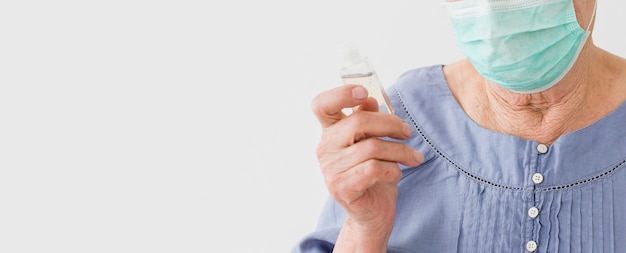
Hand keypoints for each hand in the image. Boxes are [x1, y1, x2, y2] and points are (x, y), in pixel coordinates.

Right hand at [311, 85, 423, 251]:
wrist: (371, 213)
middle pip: (358, 123)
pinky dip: (393, 169)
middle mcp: (325, 148)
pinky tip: (397, 173)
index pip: (321, 105)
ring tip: (414, 157)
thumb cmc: (373, 174)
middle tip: (408, 132)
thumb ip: (366, 120)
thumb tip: (369, 98)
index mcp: (330, 132)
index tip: (364, 94)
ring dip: (400, 151)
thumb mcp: (370, 143)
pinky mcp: (342, 187)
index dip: (341, 94)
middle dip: (391, 125)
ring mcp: (330, 169)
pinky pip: (374, 168)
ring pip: (372, 147)